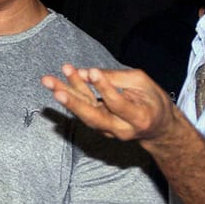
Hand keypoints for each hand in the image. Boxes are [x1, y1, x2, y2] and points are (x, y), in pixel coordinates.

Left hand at [41, 65, 175, 140]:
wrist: (157, 129)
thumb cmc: (152, 100)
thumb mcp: (142, 83)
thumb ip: (115, 77)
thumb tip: (86, 72)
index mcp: (139, 118)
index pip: (118, 104)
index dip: (105, 88)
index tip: (92, 72)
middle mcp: (121, 130)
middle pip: (94, 118)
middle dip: (74, 103)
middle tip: (56, 91)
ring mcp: (108, 132)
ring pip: (84, 114)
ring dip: (65, 97)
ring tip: (47, 80)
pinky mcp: (98, 128)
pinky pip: (83, 110)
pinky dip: (72, 95)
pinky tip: (58, 82)